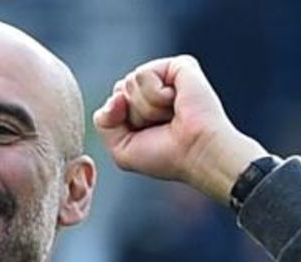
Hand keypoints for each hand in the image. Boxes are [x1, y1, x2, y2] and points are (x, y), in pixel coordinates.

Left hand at [93, 55, 264, 202]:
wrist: (196, 153)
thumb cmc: (166, 156)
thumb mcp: (121, 149)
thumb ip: (104, 122)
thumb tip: (115, 94)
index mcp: (142, 105)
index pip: (113, 101)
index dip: (122, 122)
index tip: (148, 135)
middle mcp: (154, 88)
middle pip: (119, 90)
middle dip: (133, 115)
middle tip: (161, 125)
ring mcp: (167, 75)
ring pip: (129, 83)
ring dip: (146, 108)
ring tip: (171, 115)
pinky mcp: (179, 65)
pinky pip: (143, 74)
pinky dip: (155, 95)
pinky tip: (175, 102)